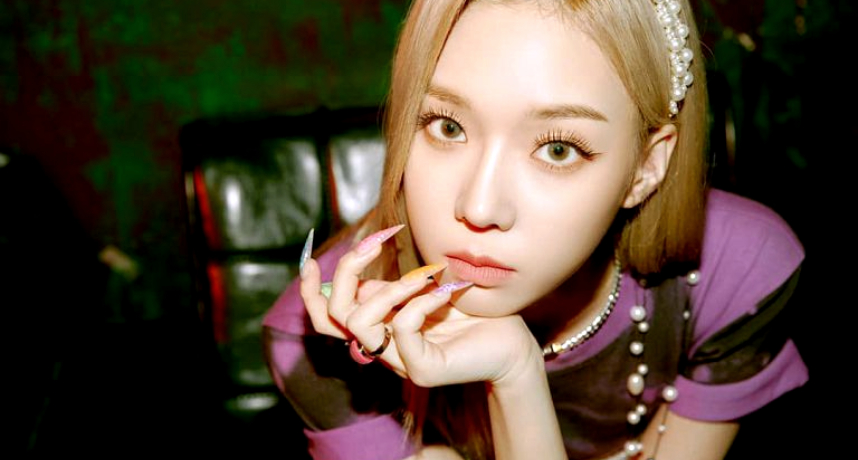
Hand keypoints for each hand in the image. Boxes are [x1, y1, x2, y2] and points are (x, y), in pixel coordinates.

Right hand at [300, 225, 542, 387]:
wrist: (511, 342)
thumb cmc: (470, 312)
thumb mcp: (422, 289)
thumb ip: (390, 284)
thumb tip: (362, 268)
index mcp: (377, 328)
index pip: (326, 316)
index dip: (310, 289)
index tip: (310, 257)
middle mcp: (381, 347)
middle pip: (333, 315)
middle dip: (347, 271)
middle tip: (376, 243)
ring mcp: (400, 362)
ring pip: (360, 323)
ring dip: (390, 287)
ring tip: (424, 275)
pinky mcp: (422, 369)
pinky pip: (402, 329)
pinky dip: (420, 301)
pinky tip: (445, 291)